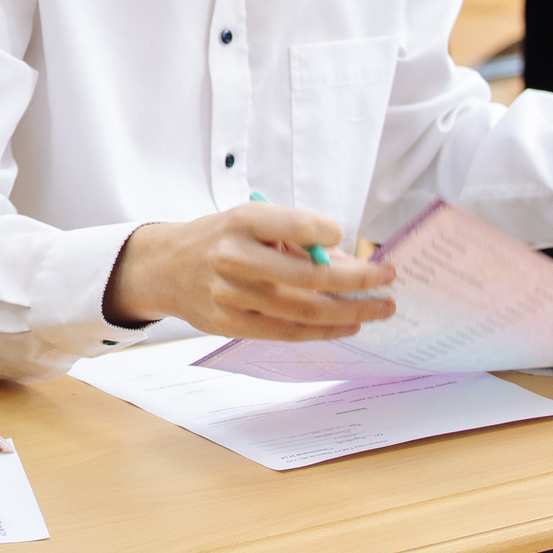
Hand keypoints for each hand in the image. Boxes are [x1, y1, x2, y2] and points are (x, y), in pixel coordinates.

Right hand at [104, 204, 395, 337]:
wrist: (164, 267)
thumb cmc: (219, 239)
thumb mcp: (249, 221)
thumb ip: (293, 237)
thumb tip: (349, 263)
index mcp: (241, 221)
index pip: (298, 226)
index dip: (331, 234)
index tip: (354, 240)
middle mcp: (234, 257)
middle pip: (310, 277)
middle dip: (358, 281)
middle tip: (387, 281)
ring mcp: (230, 294)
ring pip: (304, 310)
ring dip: (350, 311)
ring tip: (379, 308)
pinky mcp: (230, 324)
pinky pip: (287, 331)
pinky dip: (323, 330)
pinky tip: (346, 325)